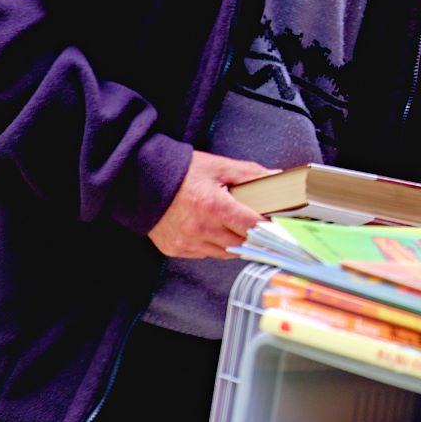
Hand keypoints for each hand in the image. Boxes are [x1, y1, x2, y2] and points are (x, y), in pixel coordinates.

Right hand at [147, 150, 274, 258]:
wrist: (140, 180)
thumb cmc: (180, 171)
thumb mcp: (218, 167)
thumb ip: (250, 174)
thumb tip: (276, 178)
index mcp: (214, 206)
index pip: (253, 226)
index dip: (269, 227)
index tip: (280, 227)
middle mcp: (200, 228)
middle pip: (242, 243)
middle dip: (254, 235)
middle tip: (259, 225)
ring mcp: (186, 242)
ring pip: (226, 253)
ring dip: (234, 242)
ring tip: (233, 225)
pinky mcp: (175, 249)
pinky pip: (205, 254)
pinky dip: (214, 245)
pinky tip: (212, 230)